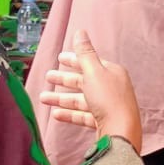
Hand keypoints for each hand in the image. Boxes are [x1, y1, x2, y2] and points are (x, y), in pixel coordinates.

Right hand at [40, 30, 142, 151]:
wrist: (120, 132)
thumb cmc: (108, 99)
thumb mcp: (94, 72)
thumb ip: (84, 53)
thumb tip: (80, 31)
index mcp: (112, 73)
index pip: (90, 63)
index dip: (74, 60)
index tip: (60, 58)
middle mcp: (111, 88)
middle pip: (84, 81)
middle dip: (64, 79)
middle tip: (47, 77)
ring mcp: (107, 106)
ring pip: (81, 99)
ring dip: (61, 98)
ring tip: (43, 98)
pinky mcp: (102, 122)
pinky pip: (83, 115)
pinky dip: (69, 114)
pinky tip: (56, 114)